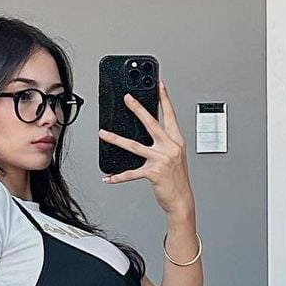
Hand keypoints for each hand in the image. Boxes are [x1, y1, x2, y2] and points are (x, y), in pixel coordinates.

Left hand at [99, 79, 194, 216]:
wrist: (182, 200)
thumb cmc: (177, 179)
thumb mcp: (175, 156)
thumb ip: (164, 143)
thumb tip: (149, 131)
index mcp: (177, 141)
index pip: (170, 115)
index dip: (165, 99)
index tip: (159, 85)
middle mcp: (170, 148)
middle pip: (152, 124)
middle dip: (138, 109)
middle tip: (128, 98)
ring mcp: (162, 160)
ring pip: (134, 146)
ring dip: (116, 139)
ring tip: (103, 133)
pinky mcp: (153, 173)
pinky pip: (131, 173)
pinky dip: (118, 177)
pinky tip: (108, 177)